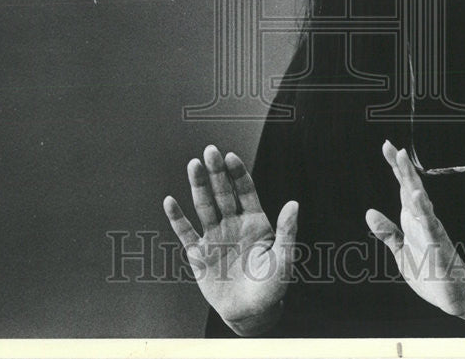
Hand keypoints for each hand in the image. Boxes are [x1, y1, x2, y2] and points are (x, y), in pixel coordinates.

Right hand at [164, 145, 297, 335]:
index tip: (231, 157)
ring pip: (205, 206)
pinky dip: (177, 218)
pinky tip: (170, 201)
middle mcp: (233, 223)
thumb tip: (294, 204)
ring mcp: (215, 236)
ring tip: (192, 164)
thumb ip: (287, 231)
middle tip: (210, 151)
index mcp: (255, 221)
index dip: (238, 174)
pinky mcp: (199, 253)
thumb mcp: (284, 259)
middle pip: (223, 192)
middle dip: (216, 172)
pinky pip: (186, 233)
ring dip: (198, 186)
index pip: (245, 191)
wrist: (251, 313)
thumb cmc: (272, 286)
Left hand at [366, 140, 464, 322]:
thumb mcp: (401, 252)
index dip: (397, 168)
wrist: (456, 296)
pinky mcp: (438, 247)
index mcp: (414, 220)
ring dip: (412, 182)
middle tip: (393, 147)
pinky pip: (430, 226)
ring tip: (404, 162)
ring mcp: (432, 231)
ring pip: (421, 202)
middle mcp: (423, 220)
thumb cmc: (430, 272)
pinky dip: (424, 212)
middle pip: (412, 189)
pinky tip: (417, 198)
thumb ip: (387, 232)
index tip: (387, 146)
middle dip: (402, 168)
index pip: (404, 188)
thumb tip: (369, 212)